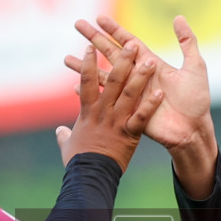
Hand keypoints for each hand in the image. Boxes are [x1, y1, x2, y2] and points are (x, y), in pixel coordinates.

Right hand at [54, 38, 160, 170]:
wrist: (89, 176)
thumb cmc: (77, 162)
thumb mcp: (68, 146)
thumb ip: (65, 135)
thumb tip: (60, 131)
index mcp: (87, 111)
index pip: (87, 82)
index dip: (88, 64)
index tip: (89, 46)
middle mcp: (103, 112)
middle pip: (112, 81)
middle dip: (121, 61)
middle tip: (130, 43)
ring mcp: (117, 121)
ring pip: (129, 94)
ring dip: (140, 76)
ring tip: (150, 61)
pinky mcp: (130, 134)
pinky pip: (141, 116)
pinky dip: (150, 104)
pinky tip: (159, 92)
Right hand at [65, 14, 214, 159]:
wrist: (193, 129)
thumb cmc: (196, 100)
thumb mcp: (195, 67)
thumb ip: (187, 42)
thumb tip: (177, 17)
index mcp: (151, 64)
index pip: (128, 42)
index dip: (114, 30)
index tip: (99, 18)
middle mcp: (138, 76)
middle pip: (111, 53)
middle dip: (94, 39)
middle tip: (77, 25)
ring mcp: (131, 94)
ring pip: (103, 76)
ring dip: (84, 68)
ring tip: (66, 59)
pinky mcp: (128, 111)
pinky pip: (106, 101)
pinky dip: (91, 95)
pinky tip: (75, 89)